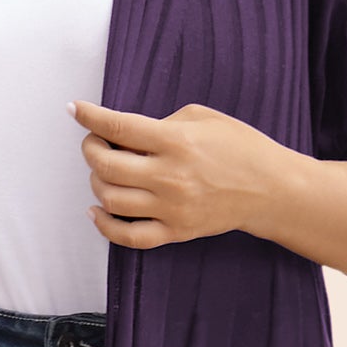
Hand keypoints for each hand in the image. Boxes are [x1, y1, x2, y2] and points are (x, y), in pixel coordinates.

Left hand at [68, 98, 284, 249]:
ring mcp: (171, 207)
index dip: (90, 117)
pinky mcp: (176, 231)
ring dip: (96, 182)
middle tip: (94, 142)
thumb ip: (160, 123)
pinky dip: (104, 225)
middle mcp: (169, 175)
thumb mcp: (202, 117)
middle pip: (106, 165)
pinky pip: (128, 236)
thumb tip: (125, 135)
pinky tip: (97, 210)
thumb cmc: (240, 147)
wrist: (272, 189)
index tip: (75, 109)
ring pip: (110, 199)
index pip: (119, 126)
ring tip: (103, 172)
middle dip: (90, 150)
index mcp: (176, 141)